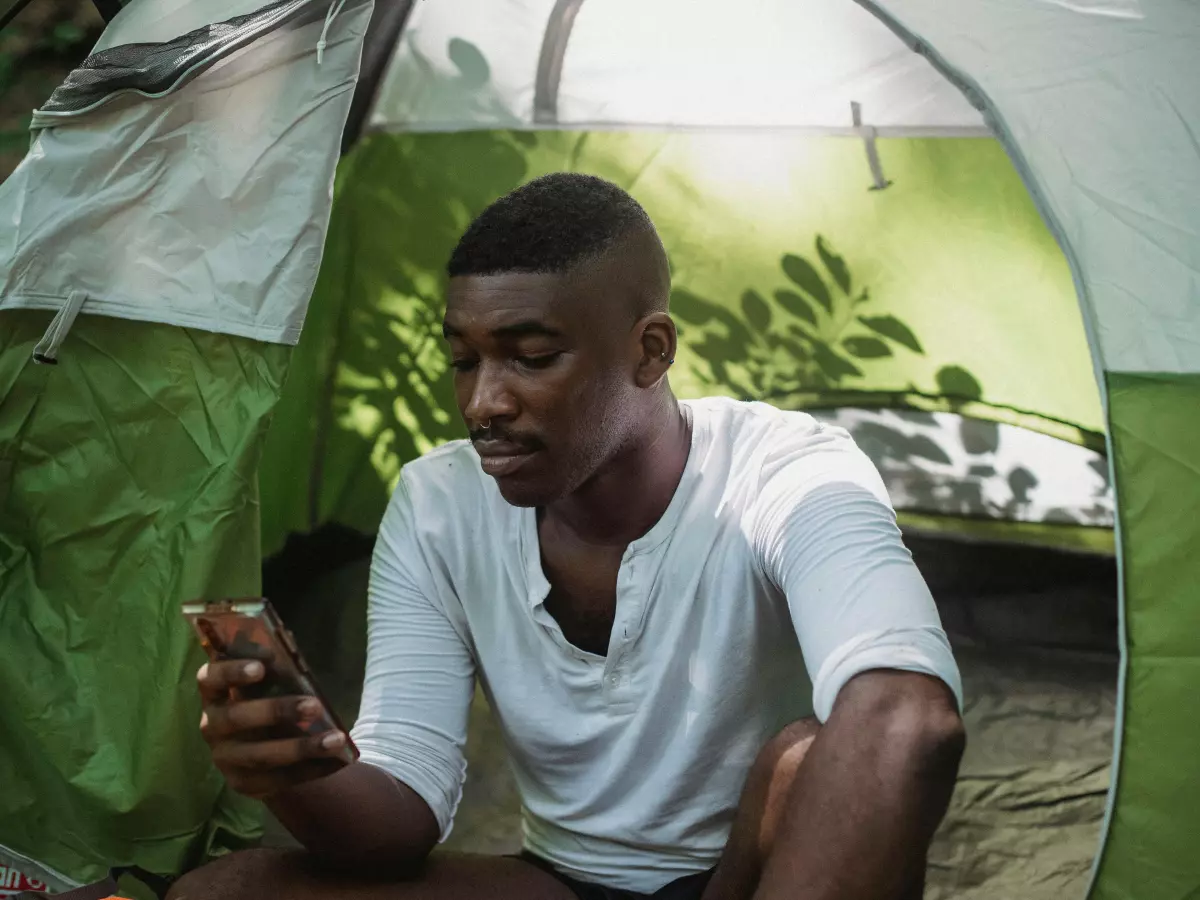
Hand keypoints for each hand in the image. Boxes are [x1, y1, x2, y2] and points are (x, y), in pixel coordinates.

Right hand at [197, 659, 348, 798]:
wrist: (266, 742)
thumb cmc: (267, 698)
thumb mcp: (267, 682)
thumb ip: (276, 671)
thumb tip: (298, 660)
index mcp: (214, 693)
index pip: (210, 678)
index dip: (232, 671)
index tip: (260, 667)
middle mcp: (212, 726)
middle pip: (236, 718)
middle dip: (276, 711)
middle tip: (315, 705)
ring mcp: (225, 758)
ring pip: (260, 755)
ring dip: (301, 748)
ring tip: (336, 739)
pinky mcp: (243, 783)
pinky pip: (277, 779)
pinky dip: (310, 770)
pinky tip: (337, 761)